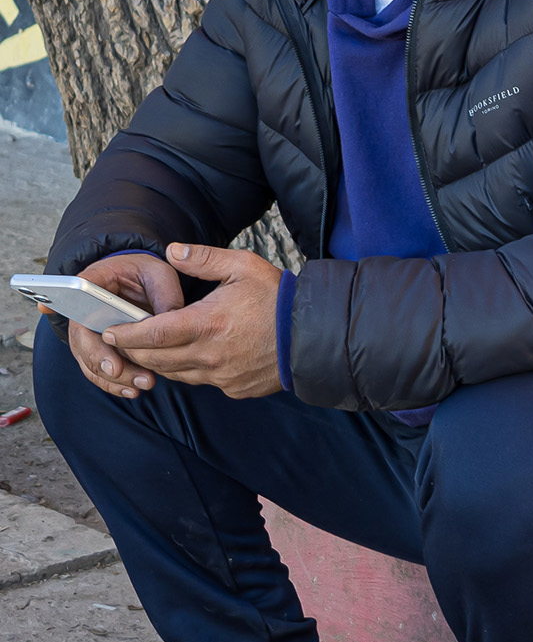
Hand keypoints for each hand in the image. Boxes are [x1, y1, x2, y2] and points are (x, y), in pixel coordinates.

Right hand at [66, 253, 184, 398]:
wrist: (143, 286)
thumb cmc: (149, 276)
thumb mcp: (160, 275)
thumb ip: (164, 295)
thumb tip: (172, 320)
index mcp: (96, 280)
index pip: (78, 292)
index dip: (68, 307)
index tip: (88, 328)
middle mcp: (85, 308)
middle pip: (81, 336)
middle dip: (99, 357)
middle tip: (117, 370)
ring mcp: (90, 332)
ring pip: (89, 359)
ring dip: (111, 377)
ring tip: (140, 384)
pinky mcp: (100, 351)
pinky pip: (99, 372)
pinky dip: (114, 384)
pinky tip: (132, 390)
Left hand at [99, 243, 283, 399]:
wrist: (314, 336)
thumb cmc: (279, 299)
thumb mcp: (242, 266)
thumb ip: (203, 259)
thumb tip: (171, 252)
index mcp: (207, 324)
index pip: (153, 334)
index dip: (126, 335)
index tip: (109, 331)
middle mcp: (209, 356)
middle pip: (157, 360)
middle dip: (134, 351)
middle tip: (119, 341)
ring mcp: (222, 377)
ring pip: (175, 375)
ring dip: (157, 363)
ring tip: (147, 349)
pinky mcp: (234, 389)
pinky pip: (200, 382)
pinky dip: (186, 371)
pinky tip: (186, 358)